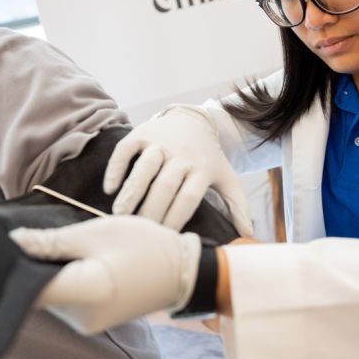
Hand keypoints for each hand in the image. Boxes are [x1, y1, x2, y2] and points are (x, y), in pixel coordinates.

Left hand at [9, 216, 201, 333]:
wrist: (183, 272)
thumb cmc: (144, 246)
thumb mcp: (96, 233)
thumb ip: (51, 241)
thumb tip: (11, 243)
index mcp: (85, 293)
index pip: (28, 286)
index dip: (11, 263)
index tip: (4, 244)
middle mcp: (80, 318)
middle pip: (37, 290)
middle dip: (30, 264)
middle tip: (31, 236)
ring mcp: (85, 324)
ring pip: (50, 294)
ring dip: (48, 271)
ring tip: (59, 246)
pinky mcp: (90, 321)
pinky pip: (65, 299)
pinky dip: (62, 280)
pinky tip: (71, 261)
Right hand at [103, 106, 252, 235]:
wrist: (193, 120)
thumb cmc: (209, 158)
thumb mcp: (228, 178)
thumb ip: (238, 206)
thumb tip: (249, 236)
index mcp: (202, 170)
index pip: (188, 198)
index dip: (176, 219)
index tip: (164, 239)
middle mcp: (182, 156)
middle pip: (165, 186)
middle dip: (151, 210)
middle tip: (138, 232)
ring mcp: (161, 143)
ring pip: (145, 168)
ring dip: (131, 191)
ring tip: (120, 214)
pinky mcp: (142, 134)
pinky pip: (126, 150)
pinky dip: (116, 167)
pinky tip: (109, 188)